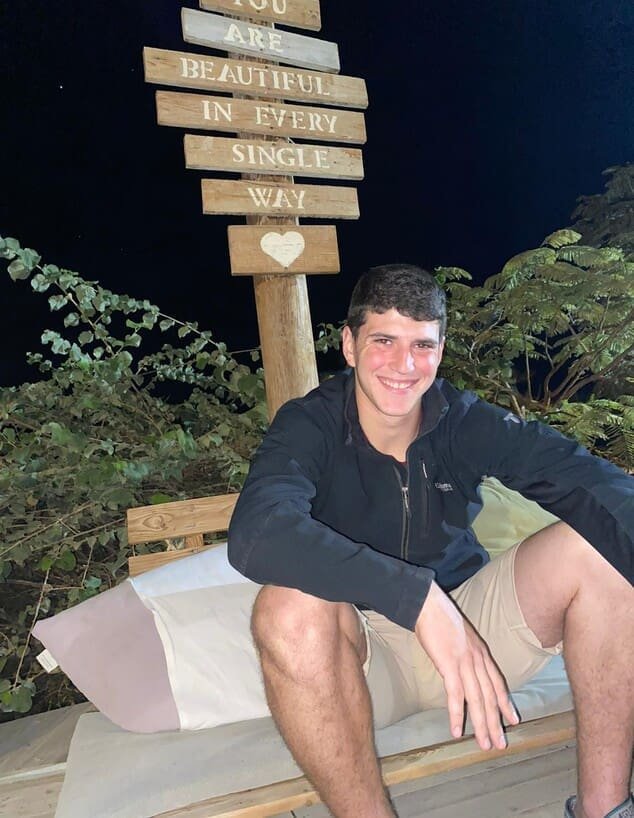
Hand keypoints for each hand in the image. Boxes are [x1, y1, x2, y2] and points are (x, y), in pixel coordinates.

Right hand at [414, 581, 518, 750]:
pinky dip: (457, 714)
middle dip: (495, 722)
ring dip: (481, 725)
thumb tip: (461, 667)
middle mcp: (478, 660)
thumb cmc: (440, 617)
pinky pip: (455, 695)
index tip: (513, 720)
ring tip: (485, 745)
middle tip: (500, 744)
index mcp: (481, 653)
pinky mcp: (449, 665)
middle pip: (490, 696)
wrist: (429, 604)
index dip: (505, 703)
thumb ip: (465, 653)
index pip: (497, 683)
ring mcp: (465, 663)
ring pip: (477, 700)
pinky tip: (457, 731)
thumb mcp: (461, 636)